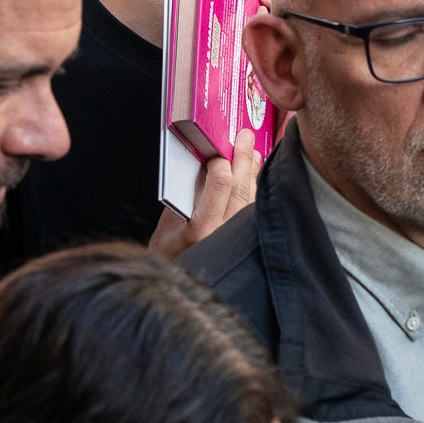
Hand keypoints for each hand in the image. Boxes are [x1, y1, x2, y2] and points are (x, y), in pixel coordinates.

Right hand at [147, 129, 260, 260]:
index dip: (221, 161)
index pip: (221, 183)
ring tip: (253, 152)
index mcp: (201, 228)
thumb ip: (186, 194)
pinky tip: (256, 177)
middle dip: (243, 158)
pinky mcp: (244, 243)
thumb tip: (203, 164)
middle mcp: (224, 235)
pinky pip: (254, 212)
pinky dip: (256, 191)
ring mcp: (237, 240)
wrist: (176, 286)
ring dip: (253, 172)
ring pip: (253, 198)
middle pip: (242, 187)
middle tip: (245, 136)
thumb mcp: (167, 223)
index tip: (217, 149)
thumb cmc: (167, 255)